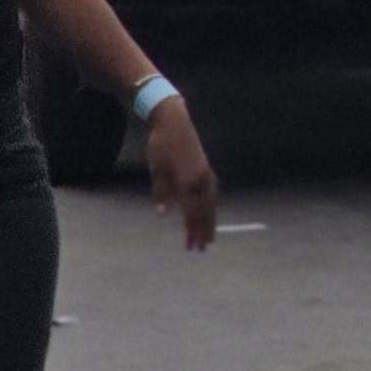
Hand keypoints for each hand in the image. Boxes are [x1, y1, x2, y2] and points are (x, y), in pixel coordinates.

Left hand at [143, 96, 220, 251]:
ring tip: (210, 236)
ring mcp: (206, 173)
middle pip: (205, 211)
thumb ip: (161, 192)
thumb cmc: (161, 145)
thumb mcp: (157, 169)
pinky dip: (212, 206)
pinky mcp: (206, 168)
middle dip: (204, 231)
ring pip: (212, 203)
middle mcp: (201, 179)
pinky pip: (213, 193)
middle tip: (202, 249)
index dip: (191, 231)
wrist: (174, 121)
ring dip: (210, 220)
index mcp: (188, 182)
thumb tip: (163, 213)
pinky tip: (210, 211)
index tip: (190, 246)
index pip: (192, 213)